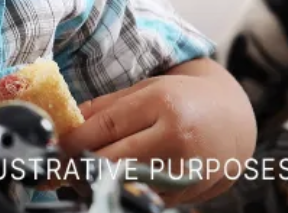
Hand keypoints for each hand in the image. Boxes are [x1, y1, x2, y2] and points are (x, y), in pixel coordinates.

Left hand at [61, 64, 254, 204]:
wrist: (234, 120)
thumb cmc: (182, 100)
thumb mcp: (145, 90)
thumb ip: (106, 107)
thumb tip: (68, 126)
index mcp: (162, 103)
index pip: (106, 126)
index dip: (74, 141)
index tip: (54, 149)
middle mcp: (177, 137)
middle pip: (113, 159)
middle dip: (82, 165)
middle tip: (63, 166)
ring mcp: (186, 169)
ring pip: (127, 182)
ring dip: (101, 181)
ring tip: (87, 173)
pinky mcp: (190, 192)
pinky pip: (146, 196)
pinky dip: (127, 189)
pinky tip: (117, 180)